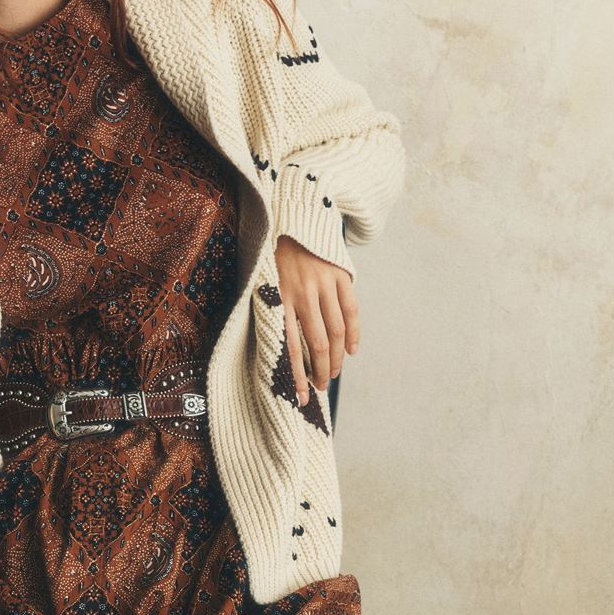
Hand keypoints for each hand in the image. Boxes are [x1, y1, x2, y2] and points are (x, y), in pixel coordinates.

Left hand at [273, 234, 358, 403]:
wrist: (290, 217)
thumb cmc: (270, 256)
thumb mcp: (260, 281)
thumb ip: (268, 310)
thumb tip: (276, 349)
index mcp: (278, 297)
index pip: (289, 346)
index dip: (296, 375)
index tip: (299, 397)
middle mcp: (302, 292)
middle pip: (316, 343)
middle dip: (319, 371)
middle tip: (320, 387)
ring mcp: (323, 283)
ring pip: (336, 330)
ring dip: (336, 357)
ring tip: (332, 373)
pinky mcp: (340, 274)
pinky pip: (351, 309)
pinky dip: (353, 332)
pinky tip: (351, 350)